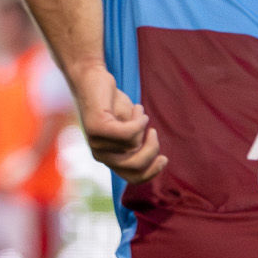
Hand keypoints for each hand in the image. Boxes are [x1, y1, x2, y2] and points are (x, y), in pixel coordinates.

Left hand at [70, 67, 165, 183]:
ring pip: (134, 145)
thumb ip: (138, 143)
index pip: (132, 178)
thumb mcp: (130, 127)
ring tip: (137, 111)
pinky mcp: (97, 128)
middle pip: (136, 166)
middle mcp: (100, 155)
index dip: (152, 173)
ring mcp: (96, 143)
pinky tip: (137, 109)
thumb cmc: (112, 103)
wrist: (92, 79)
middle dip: (152, 149)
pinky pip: (129, 132)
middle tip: (153, 132)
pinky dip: (139, 120)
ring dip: (142, 125)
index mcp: (109, 158)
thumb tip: (152, 156)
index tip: (164, 158)